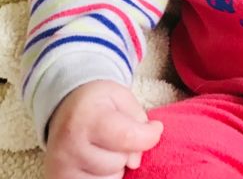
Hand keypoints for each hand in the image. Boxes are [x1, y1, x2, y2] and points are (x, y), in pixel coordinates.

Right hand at [44, 80, 163, 178]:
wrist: (63, 110)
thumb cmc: (98, 103)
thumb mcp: (121, 97)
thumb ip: (137, 121)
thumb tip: (135, 161)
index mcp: (87, 117)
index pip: (127, 137)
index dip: (148, 137)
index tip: (155, 129)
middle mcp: (70, 145)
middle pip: (119, 162)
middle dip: (126, 151)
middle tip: (115, 136)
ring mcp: (62, 168)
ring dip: (114, 168)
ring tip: (104, 150)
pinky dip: (103, 178)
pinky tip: (96, 164)